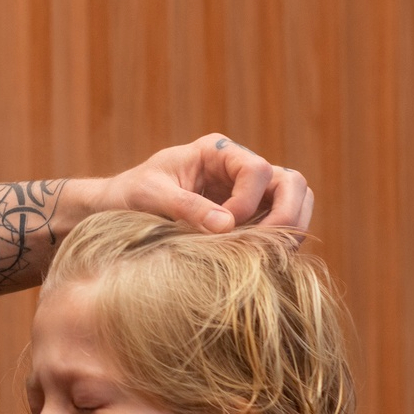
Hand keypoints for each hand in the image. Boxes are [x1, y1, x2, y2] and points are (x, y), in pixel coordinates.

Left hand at [86, 133, 313, 234]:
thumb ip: (186, 207)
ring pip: (296, 203)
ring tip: (265, 256)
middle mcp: (239, 169)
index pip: (257, 170)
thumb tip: (227, 226)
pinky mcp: (249, 218)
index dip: (248, 202)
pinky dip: (278, 243)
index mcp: (216, 152)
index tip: (224, 227)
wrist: (117, 209)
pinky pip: (280, 226)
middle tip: (265, 246)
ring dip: (289, 231)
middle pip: (291, 182)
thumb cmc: (130, 194)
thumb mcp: (150, 195)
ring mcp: (249, 193)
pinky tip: (258, 261)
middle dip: (286, 215)